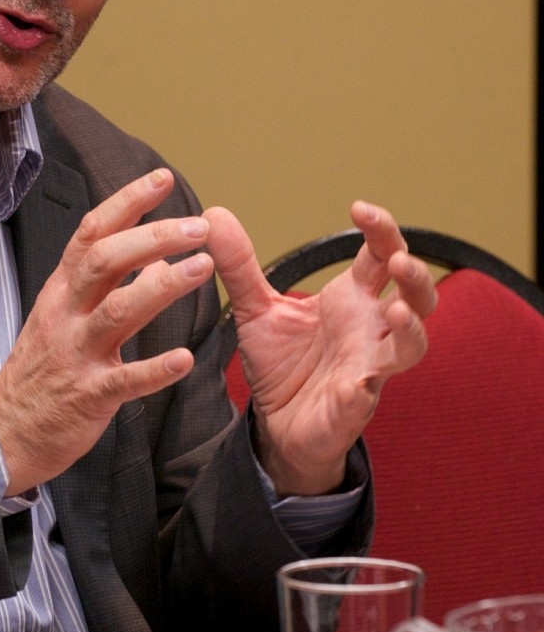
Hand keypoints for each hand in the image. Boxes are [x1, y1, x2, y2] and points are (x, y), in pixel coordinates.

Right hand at [0, 169, 213, 495]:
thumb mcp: (64, 314)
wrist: (7, 430)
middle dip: (153, 237)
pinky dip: (156, 369)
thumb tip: (158, 256)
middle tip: (198, 226)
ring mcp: (76, 353)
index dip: (127, 202)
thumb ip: (106, 283)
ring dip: (163, 286)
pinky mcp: (89, 395)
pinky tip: (185, 359)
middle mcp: (66, 313)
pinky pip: (125, 380)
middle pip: (105, 261)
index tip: (162, 179)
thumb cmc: (43, 368)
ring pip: (117, 310)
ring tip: (203, 268)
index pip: (93, 232)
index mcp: (62, 289)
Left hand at [206, 201, 436, 495]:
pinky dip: (362, 390)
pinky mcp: (353, 406)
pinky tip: (355, 384)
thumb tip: (215, 214)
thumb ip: (239, 266)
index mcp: (353, 298)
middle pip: (417, 295)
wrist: (275, 423)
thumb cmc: (280, 363)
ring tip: (395, 310)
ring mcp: (369, 367)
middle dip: (414, 275)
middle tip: (397, 259)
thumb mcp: (256, 309)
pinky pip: (366, 396)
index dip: (381, 229)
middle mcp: (371, 328)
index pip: (383, 254)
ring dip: (411, 327)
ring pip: (412, 345)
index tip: (359, 208)